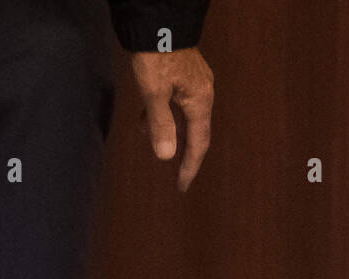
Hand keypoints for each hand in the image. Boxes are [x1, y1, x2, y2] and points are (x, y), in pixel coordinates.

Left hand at [130, 48, 213, 191]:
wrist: (157, 20)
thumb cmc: (156, 54)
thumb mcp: (154, 92)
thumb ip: (160, 124)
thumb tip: (166, 156)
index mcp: (199, 101)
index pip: (198, 144)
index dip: (189, 167)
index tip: (182, 187)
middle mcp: (202, 94)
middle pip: (197, 133)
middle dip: (187, 156)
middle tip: (180, 178)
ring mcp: (194, 84)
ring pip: (186, 119)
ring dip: (175, 137)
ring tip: (163, 153)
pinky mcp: (183, 76)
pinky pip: (177, 105)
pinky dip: (165, 118)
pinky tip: (146, 122)